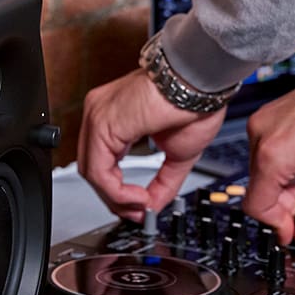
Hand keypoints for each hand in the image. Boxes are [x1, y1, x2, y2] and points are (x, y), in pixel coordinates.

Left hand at [78, 69, 226, 219]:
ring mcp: (96, 117)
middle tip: (138, 212)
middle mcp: (98, 114)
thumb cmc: (193, 103)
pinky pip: (99, 171)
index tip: (138, 206)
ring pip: (92, 173)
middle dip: (115, 198)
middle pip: (92, 169)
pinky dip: (117, 192)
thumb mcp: (177, 155)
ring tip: (141, 205)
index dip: (116, 191)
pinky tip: (139, 195)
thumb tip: (151, 207)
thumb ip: (162, 183)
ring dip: (116, 199)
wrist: (201, 82)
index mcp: (112, 117)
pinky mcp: (101, 124)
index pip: (101, 161)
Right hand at [244, 68, 294, 248]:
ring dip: (286, 186)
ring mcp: (262, 123)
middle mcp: (260, 136)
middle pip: (258, 189)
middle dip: (285, 206)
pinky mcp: (268, 116)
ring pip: (262, 171)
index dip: (277, 224)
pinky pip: (267, 152)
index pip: (256, 205)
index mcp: (275, 154)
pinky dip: (285, 166)